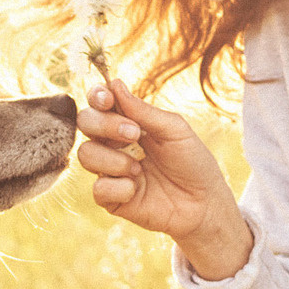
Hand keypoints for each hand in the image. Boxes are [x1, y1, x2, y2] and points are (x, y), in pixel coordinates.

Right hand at [74, 78, 251, 277]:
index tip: (106, 99)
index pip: (99, 103)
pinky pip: (98, 189)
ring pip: (86, 154)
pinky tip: (137, 189)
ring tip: (140, 169)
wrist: (203, 204)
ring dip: (113, 159)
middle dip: (105, 125)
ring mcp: (110, 171)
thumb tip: (114, 84)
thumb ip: (144, 111)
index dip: (97, 96)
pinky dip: (119, 187)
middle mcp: (113, 144)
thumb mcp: (175, 131)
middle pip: (85, 123)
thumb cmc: (192, 163)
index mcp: (128, 122)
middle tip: (134, 134)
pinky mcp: (110, 198)